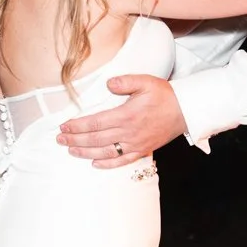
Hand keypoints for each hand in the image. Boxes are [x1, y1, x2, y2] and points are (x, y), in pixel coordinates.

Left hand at [57, 74, 182, 167]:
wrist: (186, 111)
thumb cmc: (165, 95)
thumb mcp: (146, 82)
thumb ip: (125, 82)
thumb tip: (108, 84)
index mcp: (126, 115)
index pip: (95, 122)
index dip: (77, 126)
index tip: (64, 126)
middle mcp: (129, 132)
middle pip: (96, 139)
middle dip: (75, 140)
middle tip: (60, 139)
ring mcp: (135, 144)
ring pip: (105, 152)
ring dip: (85, 152)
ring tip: (71, 150)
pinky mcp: (142, 150)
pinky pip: (121, 160)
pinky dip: (107, 164)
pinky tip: (94, 163)